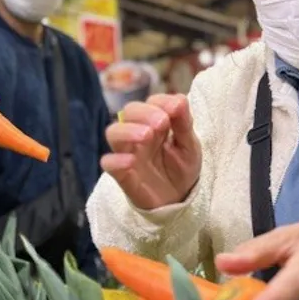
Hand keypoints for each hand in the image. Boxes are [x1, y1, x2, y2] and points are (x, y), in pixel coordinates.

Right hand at [101, 94, 201, 209]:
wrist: (179, 200)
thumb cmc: (182, 169)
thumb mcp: (190, 146)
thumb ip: (184, 124)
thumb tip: (179, 100)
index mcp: (156, 122)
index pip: (152, 102)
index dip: (161, 102)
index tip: (176, 109)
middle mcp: (138, 133)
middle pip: (129, 112)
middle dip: (145, 113)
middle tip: (162, 123)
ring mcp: (128, 152)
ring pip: (113, 133)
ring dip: (128, 131)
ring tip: (146, 136)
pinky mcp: (122, 174)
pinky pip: (109, 163)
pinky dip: (115, 160)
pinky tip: (130, 161)